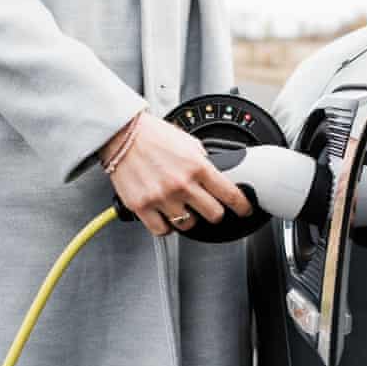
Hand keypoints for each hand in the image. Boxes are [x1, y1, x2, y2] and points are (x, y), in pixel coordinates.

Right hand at [101, 112, 252, 235]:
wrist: (122, 135)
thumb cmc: (152, 135)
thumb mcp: (188, 142)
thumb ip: (202, 162)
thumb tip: (215, 177)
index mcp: (197, 166)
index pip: (230, 194)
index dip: (242, 206)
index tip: (244, 210)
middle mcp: (182, 184)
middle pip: (214, 215)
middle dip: (214, 211)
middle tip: (208, 207)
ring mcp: (162, 198)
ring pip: (188, 225)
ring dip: (188, 218)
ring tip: (181, 206)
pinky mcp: (142, 207)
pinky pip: (162, 230)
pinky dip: (166, 226)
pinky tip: (165, 215)